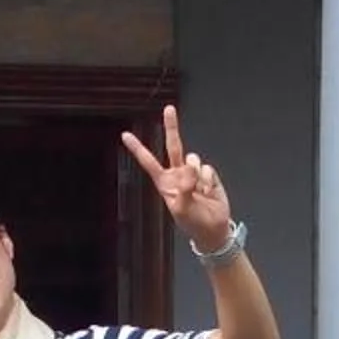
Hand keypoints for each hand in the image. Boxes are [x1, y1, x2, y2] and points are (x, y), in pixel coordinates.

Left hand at [121, 103, 234, 252]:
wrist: (213, 229)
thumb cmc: (192, 222)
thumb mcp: (182, 209)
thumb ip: (184, 188)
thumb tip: (191, 168)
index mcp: (165, 183)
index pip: (148, 162)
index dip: (137, 148)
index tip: (125, 135)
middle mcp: (177, 174)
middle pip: (174, 146)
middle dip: (172, 127)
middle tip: (169, 109)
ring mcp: (193, 173)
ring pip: (194, 159)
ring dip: (197, 174)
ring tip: (199, 192)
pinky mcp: (208, 175)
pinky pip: (207, 169)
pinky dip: (208, 182)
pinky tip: (208, 193)